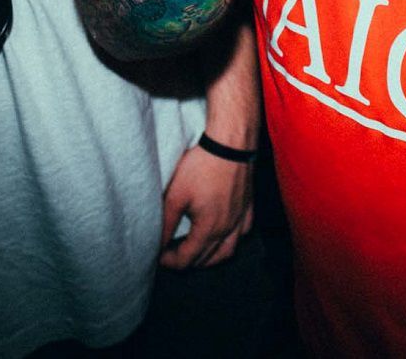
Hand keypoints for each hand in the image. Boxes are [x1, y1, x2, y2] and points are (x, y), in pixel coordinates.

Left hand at [159, 144, 254, 268]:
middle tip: (171, 252)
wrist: (230, 144)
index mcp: (209, 229)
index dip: (169, 261)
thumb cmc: (202, 167)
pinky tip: (223, 233)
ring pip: (227, 252)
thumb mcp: (175, 195)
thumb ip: (166, 224)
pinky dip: (231, 241)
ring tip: (196, 251)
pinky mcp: (249, 206)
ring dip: (210, 257)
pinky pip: (242, 234)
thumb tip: (157, 244)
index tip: (158, 254)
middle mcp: (228, 229)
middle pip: (206, 259)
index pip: (187, 259)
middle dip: (187, 260)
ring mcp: (241, 219)